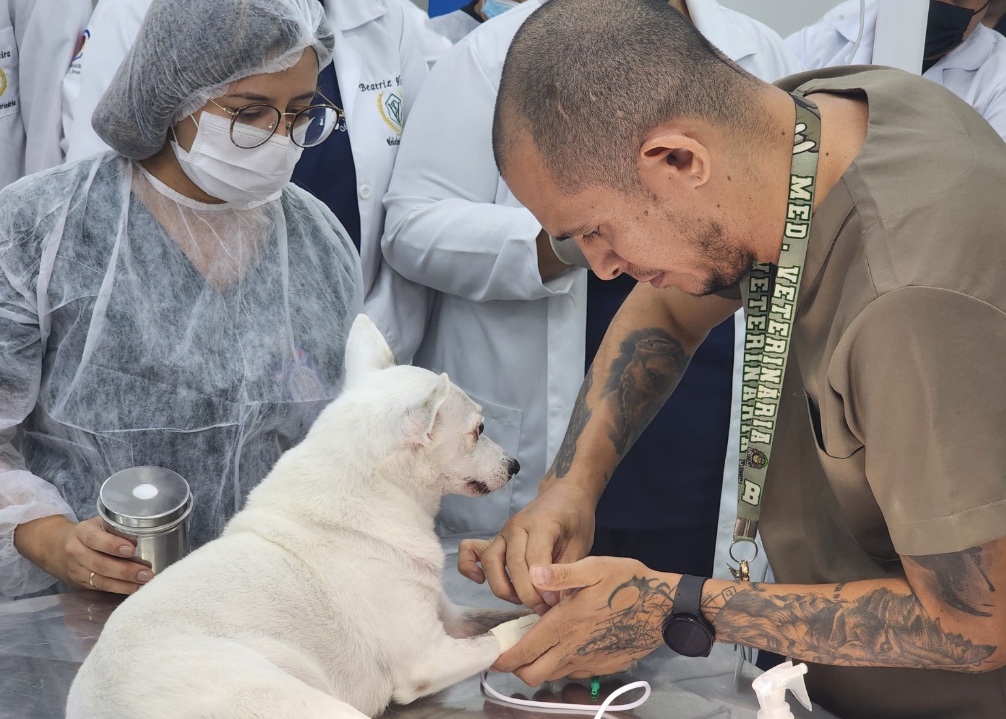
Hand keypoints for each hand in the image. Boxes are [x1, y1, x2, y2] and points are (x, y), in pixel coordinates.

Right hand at [14, 515, 152, 594]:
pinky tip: (134, 589)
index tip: (131, 549)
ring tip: (144, 583)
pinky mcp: (80, 584)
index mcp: (81, 532)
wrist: (54, 547)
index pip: (95, 539)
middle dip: (126, 570)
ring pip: (101, 580)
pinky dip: (119, 590)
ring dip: (125, 584)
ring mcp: (76, 571)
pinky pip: (100, 588)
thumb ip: (115, 529)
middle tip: (147, 573)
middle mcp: (76, 552)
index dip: (112, 545)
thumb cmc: (86, 533)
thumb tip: (139, 540)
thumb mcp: (97, 524)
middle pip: (100, 564)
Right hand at [458, 479, 595, 612]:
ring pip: (491, 561)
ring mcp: (502, 531)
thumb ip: (567, 572)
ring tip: (522, 601)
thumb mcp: (581, 544)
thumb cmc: (575, 520)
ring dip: (503, 587)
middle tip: (543, 608)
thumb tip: (555, 601)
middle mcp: (517, 526)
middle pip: (513, 563)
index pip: (535, 558)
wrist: (565, 496)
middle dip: (526, 593)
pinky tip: (480, 581)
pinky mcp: (494, 539)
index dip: (543, 585)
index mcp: (542, 523)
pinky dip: (468, 566)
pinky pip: (470, 550)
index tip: (553, 602)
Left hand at [493, 556, 676, 684]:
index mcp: (565, 625)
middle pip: (532, 674)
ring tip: (538, 644)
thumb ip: (561, 574)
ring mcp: (589, 662)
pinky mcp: (603, 668)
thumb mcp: (594, 567)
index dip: (503, 657)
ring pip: (552, 676)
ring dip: (539, 665)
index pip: (524, 652)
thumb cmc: (629, 583)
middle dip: (517, 667)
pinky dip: (561, 664)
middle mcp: (573, 649)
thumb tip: (533, 574)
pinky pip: (573, 672)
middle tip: (513, 650)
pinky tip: (566, 643)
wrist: (665, 608)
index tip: (492, 654)